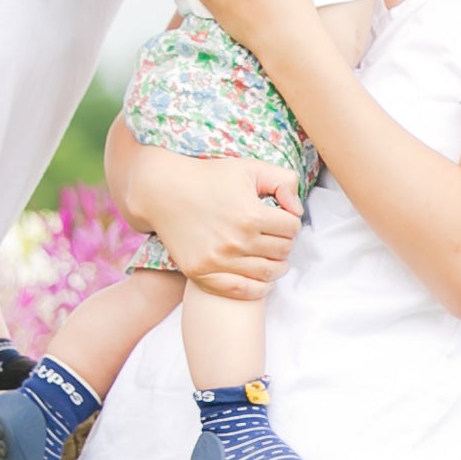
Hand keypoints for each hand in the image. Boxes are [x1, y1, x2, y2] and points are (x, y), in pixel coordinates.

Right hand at [119, 143, 301, 301]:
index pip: (292, 228)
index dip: (291, 222)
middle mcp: (236, 241)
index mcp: (251, 214)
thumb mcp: (249, 168)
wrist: (163, 191)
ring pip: (267, 273)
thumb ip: (283, 180)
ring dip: (277, 265)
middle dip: (285, 242)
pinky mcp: (202, 273)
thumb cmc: (209, 177)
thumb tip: (297, 210)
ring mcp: (218, 260)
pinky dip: (259, 288)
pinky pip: (242, 291)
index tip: (282, 219)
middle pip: (282, 252)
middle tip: (277, 237)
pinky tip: (262, 279)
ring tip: (274, 257)